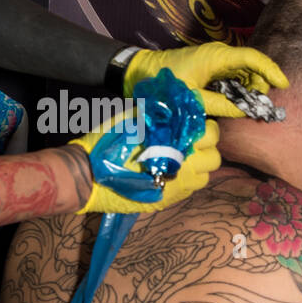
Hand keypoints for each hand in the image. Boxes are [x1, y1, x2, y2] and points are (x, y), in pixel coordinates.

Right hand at [69, 120, 219, 214]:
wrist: (88, 177)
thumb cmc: (107, 143)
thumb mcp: (131, 118)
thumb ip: (157, 112)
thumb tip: (175, 102)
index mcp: (176, 146)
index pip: (209, 134)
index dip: (203, 127)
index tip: (192, 124)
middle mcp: (183, 170)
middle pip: (213, 158)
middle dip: (204, 148)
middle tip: (188, 141)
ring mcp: (176, 189)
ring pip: (204, 176)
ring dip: (197, 166)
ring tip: (181, 158)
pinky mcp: (166, 200)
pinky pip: (189, 190)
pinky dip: (185, 179)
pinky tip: (168, 171)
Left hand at [123, 44, 287, 119]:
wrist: (142, 72)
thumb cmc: (164, 82)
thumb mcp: (191, 97)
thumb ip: (218, 104)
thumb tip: (242, 112)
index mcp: (216, 56)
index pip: (252, 58)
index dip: (270, 70)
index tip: (283, 85)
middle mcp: (220, 56)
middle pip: (252, 68)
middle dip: (260, 86)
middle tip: (259, 107)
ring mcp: (217, 63)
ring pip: (245, 76)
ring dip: (250, 91)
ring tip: (247, 109)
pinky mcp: (212, 72)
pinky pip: (233, 80)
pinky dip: (239, 92)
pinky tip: (237, 106)